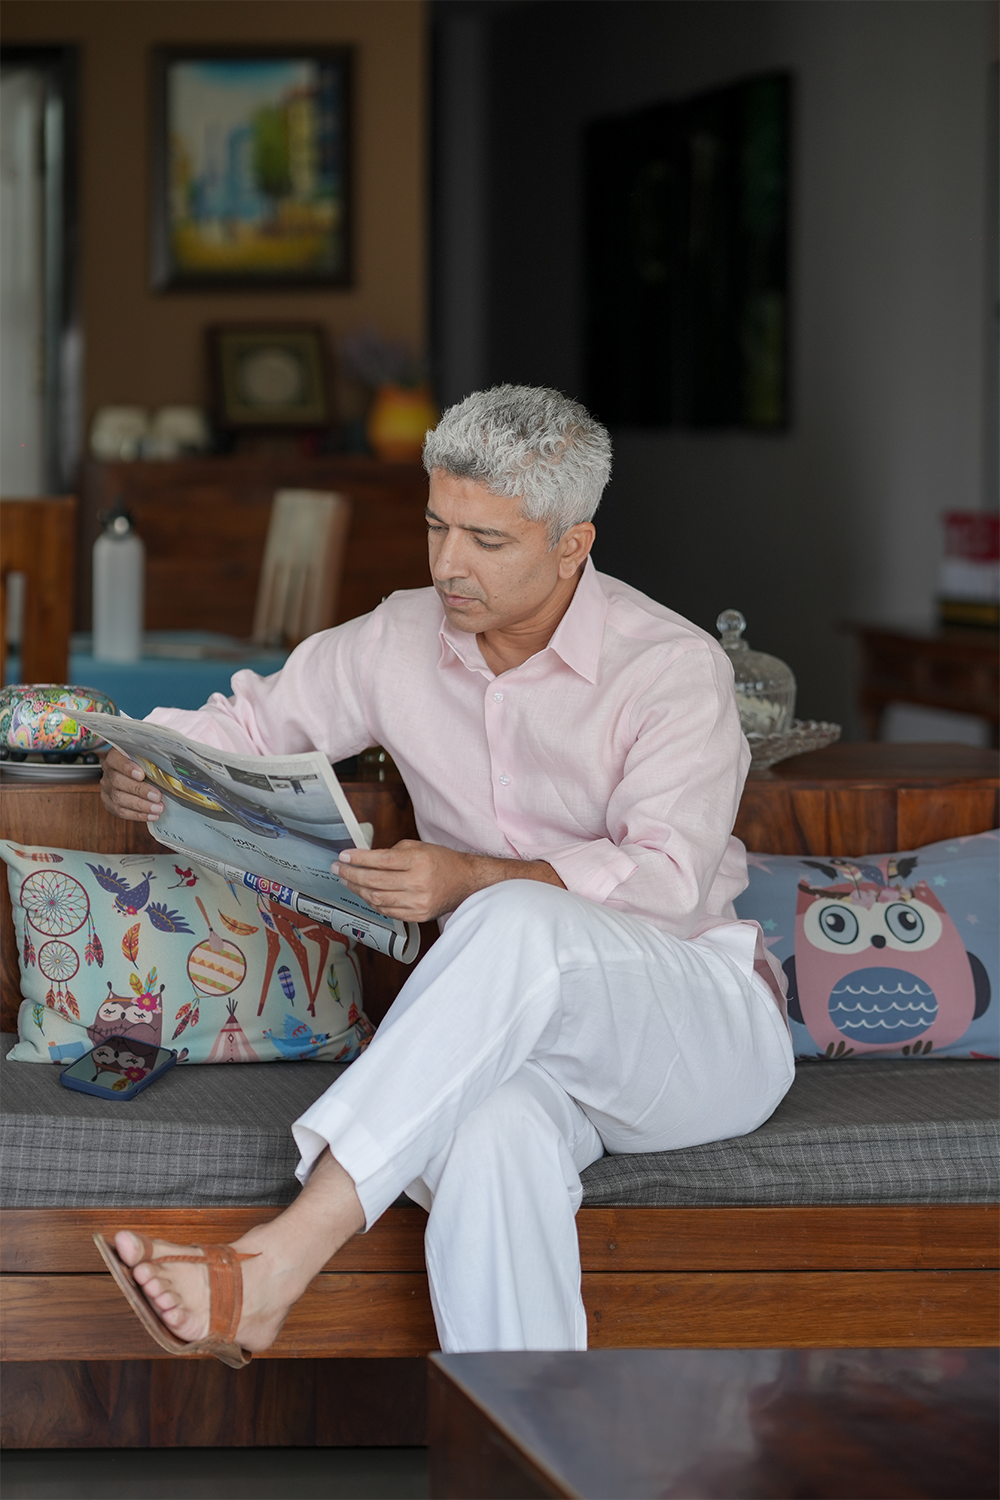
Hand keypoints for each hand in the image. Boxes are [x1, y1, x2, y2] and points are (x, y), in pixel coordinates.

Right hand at [100, 746, 163, 822]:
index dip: (127, 768)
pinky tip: (150, 815)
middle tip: (157, 796)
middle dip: (140, 791)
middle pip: (118, 782)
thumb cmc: (143, 762)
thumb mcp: (147, 755)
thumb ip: (152, 758)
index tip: (141, 775)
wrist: (133, 772)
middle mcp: (108, 771)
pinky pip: (120, 811)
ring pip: (119, 798)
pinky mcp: (108, 801)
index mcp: (115, 756)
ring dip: (140, 805)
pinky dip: (137, 815)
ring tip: (157, 808)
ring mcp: (106, 787)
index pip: (116, 760)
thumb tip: (168, 764)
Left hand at [334, 840, 562, 922]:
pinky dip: (372, 902)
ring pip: (377, 899)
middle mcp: (418, 883)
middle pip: (374, 881)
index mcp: (419, 861)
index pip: (380, 860)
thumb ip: (392, 852)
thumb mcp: (418, 847)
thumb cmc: (441, 861)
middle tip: (338, 869)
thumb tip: (363, 859)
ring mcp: (418, 903)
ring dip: (358, 890)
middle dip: (351, 875)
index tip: (343, 856)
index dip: (357, 859)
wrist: (466, 882)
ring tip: (347, 881)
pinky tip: (365, 893)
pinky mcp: (418, 916)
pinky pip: (387, 911)